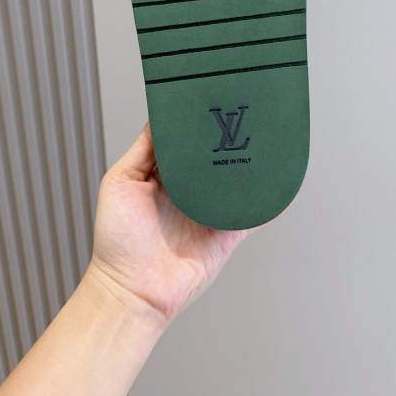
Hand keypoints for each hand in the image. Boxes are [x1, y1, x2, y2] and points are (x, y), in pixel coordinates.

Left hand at [87, 124, 257, 325]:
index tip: (207, 104)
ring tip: (260, 143)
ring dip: (246, 167)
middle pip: (212, 160)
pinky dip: (266, 204)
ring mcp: (208, 212)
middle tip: (239, 116)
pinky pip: (251, 215)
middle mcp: (187, 192)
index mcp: (163, 176)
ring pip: (234, 183)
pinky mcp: (225, 235)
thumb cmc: (117, 241)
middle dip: (224, 142)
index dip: (194, 126)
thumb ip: (141, 151)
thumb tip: (159, 117)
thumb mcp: (119, 182)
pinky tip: (278, 186)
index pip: (184, 144)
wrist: (132, 291)